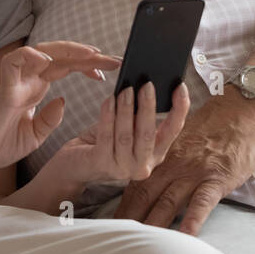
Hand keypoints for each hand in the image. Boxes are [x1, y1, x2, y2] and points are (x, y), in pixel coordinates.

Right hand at [0, 42, 119, 171]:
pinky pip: (14, 63)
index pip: (66, 67)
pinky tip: (48, 61)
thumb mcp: (34, 135)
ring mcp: (16, 82)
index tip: (108, 71)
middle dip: (87, 55)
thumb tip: (64, 100)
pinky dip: (29, 56)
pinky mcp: (3, 89)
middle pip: (61, 57)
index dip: (87, 65)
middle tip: (113, 59)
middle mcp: (28, 80)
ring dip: (68, 50)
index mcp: (36, 89)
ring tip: (90, 54)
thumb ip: (50, 118)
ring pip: (42, 52)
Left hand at [47, 81, 189, 186]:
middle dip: (148, 107)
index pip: (174, 131)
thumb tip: (145, 87)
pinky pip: (107, 136)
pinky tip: (108, 100)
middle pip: (149, 133)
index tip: (180, 87)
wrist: (74, 165)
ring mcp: (123, 169)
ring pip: (127, 134)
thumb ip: (138, 115)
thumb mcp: (127, 128)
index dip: (180, 109)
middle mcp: (143, 166)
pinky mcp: (102, 164)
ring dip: (126, 109)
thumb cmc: (102, 142)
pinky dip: (108, 116)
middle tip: (147, 84)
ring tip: (125, 89)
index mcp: (155, 154)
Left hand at [111, 90, 254, 235]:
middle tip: (116, 241)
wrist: (242, 112)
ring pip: (168, 203)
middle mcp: (174, 165)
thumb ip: (168, 158)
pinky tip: (184, 237)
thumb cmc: (214, 127)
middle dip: (129, 220)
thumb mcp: (183, 139)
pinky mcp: (216, 179)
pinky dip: (192, 220)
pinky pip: (202, 203)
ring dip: (153, 226)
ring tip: (141, 248)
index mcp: (164, 156)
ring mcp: (194, 173)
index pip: (137, 184)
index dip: (123, 205)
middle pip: (145, 196)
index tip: (111, 224)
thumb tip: (154, 175)